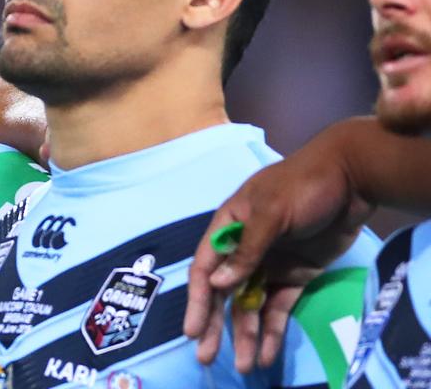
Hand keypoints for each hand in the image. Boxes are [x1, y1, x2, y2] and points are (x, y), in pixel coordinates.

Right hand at [184, 120, 374, 370]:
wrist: (352, 180)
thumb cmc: (303, 186)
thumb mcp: (271, 213)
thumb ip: (246, 249)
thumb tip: (218, 283)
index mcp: (229, 226)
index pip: (206, 266)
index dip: (198, 299)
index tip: (193, 329)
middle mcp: (244, 248)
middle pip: (223, 292)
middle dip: (215, 325)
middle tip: (205, 356)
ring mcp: (270, 263)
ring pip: (250, 305)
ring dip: (245, 334)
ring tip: (244, 365)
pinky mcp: (295, 275)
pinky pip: (278, 306)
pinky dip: (273, 330)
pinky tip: (268, 353)